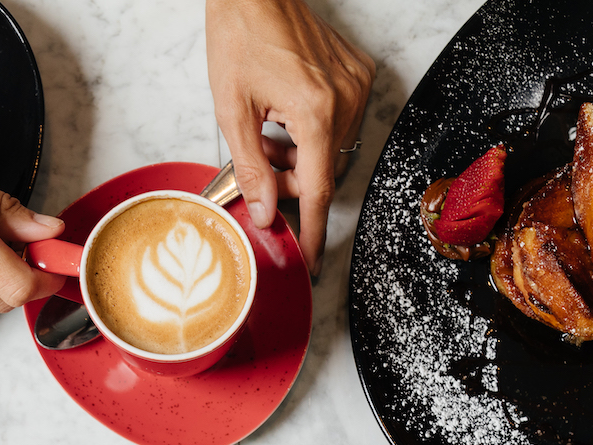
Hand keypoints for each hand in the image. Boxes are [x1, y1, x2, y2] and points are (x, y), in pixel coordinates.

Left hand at [206, 0, 374, 275]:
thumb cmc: (240, 36)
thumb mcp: (233, 110)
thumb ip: (251, 169)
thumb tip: (263, 212)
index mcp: (315, 112)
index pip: (317, 191)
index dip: (312, 230)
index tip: (312, 260)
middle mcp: (345, 100)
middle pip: (324, 172)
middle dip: (293, 183)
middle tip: (262, 175)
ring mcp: (357, 86)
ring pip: (333, 150)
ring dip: (302, 157)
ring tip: (269, 136)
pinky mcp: (359, 75)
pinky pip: (342, 124)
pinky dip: (315, 134)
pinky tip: (287, 119)